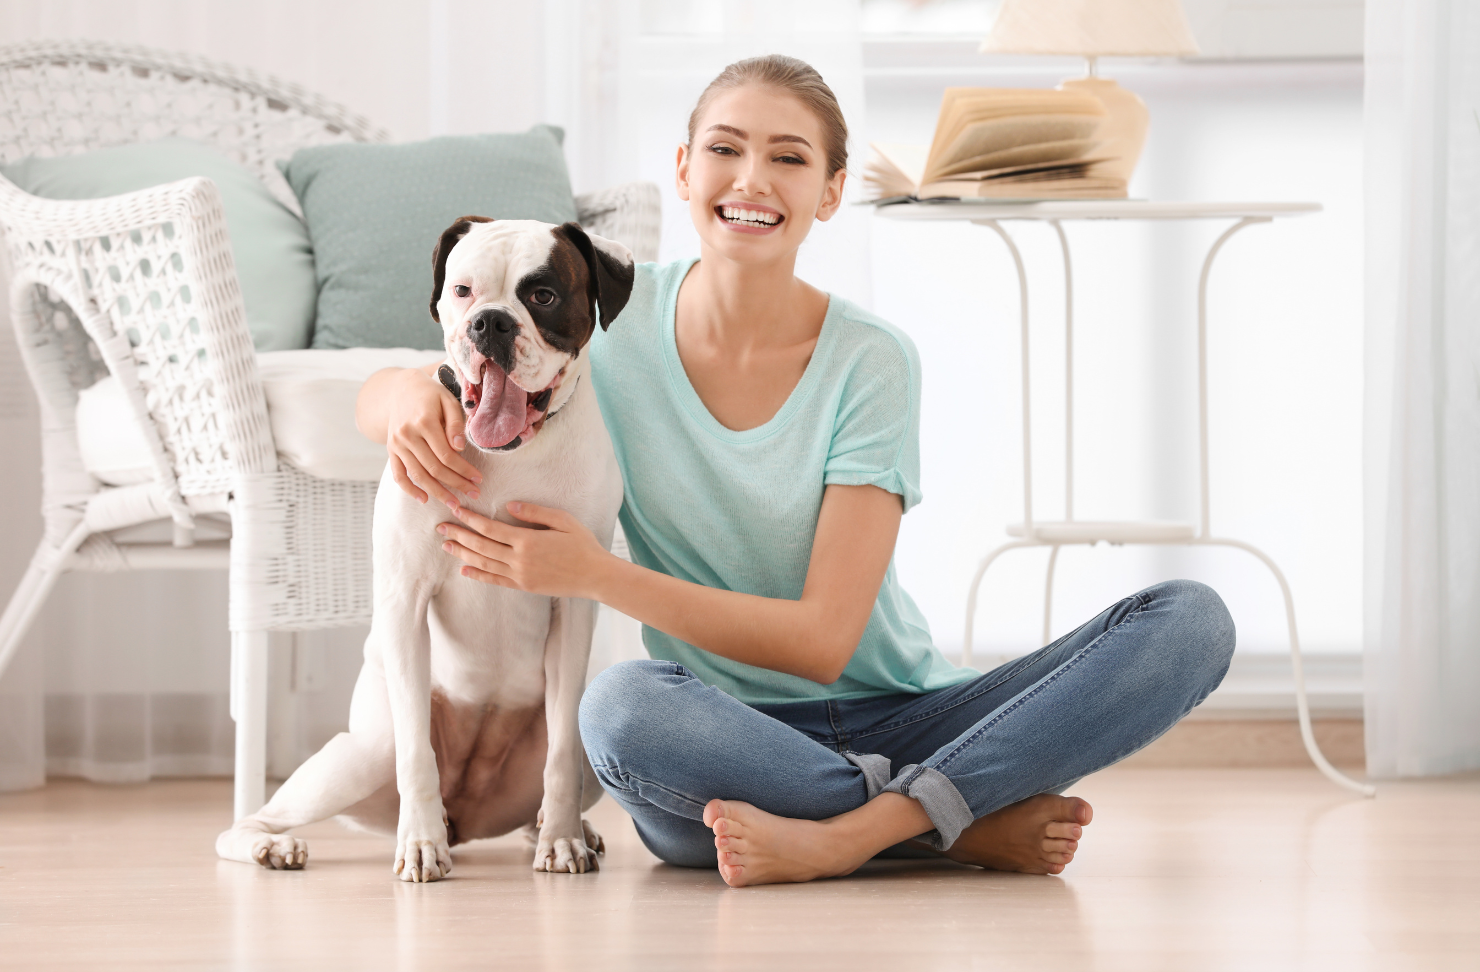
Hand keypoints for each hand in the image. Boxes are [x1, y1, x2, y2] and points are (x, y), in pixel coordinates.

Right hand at [383, 368, 481, 508]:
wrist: (400, 389)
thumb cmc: (431, 395)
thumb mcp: (447, 401)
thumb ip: (455, 424)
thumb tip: (460, 449)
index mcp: (424, 421)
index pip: (446, 455)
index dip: (463, 470)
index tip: (478, 479)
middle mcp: (407, 435)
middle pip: (434, 468)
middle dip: (456, 484)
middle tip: (474, 494)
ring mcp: (397, 444)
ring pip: (418, 475)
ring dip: (437, 492)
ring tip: (454, 504)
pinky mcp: (391, 450)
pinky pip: (398, 474)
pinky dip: (409, 489)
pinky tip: (424, 499)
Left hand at [436, 502, 609, 598]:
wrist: (595, 576)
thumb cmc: (582, 544)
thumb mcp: (563, 520)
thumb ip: (534, 512)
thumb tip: (508, 506)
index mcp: (527, 540)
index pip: (490, 527)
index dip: (470, 518)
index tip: (456, 510)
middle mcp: (519, 559)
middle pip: (481, 545)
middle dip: (459, 535)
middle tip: (440, 527)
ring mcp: (520, 575)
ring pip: (484, 563)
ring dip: (463, 553)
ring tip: (446, 546)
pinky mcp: (523, 586)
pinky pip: (495, 580)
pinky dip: (478, 575)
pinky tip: (465, 569)